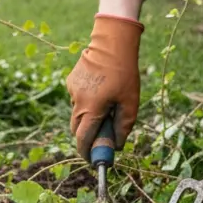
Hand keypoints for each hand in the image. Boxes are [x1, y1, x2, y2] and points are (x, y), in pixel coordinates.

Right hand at [66, 14, 142, 159]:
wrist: (111, 43)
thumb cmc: (124, 73)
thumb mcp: (130, 102)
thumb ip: (123, 127)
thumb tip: (117, 145)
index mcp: (92, 109)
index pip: (83, 140)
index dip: (87, 153)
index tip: (94, 159)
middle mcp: (78, 102)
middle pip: (77, 129)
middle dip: (87, 136)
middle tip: (103, 136)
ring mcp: (72, 91)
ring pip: (78, 113)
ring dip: (88, 116)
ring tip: (107, 104)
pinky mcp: (71, 81)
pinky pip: (77, 98)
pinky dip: (87, 101)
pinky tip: (101, 89)